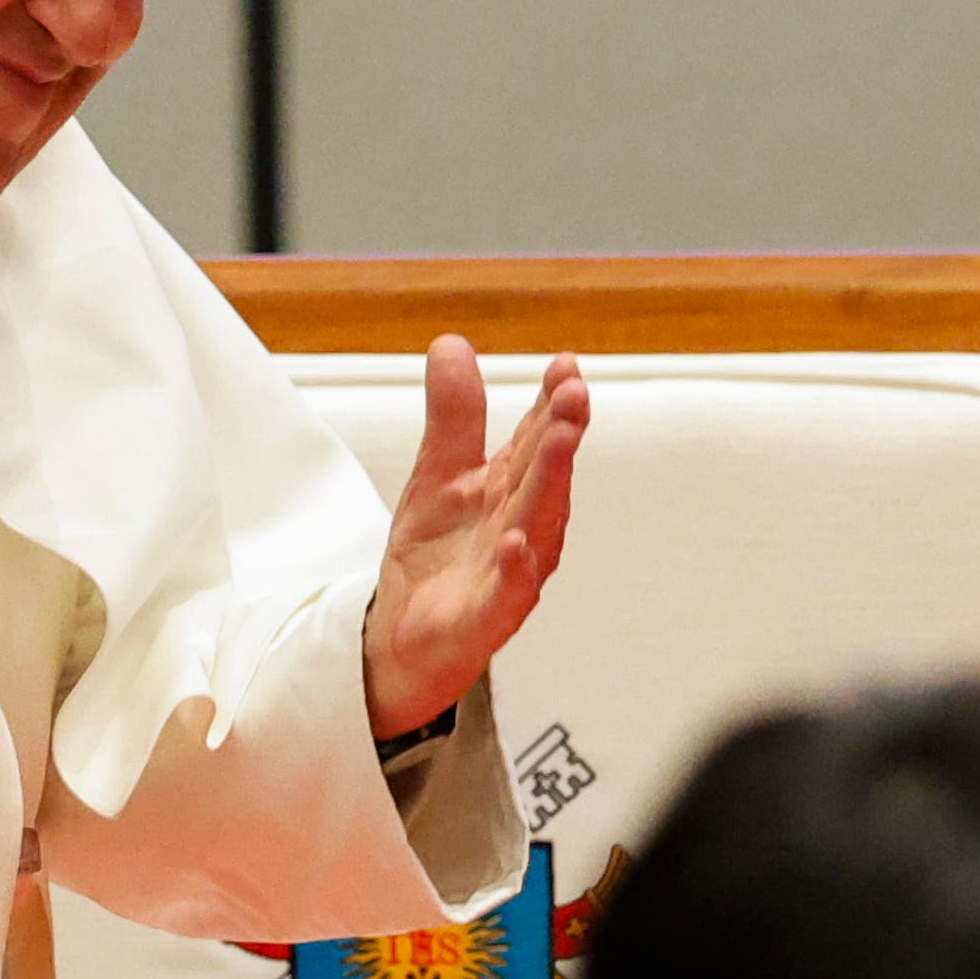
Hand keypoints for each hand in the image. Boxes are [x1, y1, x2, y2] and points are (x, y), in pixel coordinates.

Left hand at [363, 337, 586, 744]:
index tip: (564, 366)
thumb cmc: (439, 554)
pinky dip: (516, 570)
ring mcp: (511, 573)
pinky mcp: (489, 616)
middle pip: (545, 476)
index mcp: (512, 488)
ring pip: (537, 526)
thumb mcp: (438, 473)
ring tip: (558, 443)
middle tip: (573, 394)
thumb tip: (452, 344)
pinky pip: (508, 594)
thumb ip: (453, 415)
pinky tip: (518, 544)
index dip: (551, 403)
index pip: (537, 439)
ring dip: (550, 485)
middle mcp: (523, 526)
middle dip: (560, 435)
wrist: (406, 635)